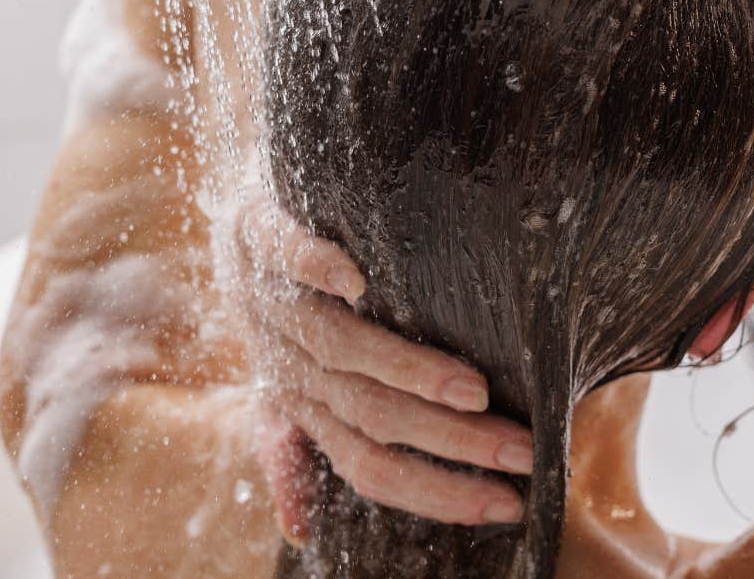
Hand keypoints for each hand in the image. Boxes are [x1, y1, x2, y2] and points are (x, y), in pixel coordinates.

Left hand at [231, 193, 533, 540]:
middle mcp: (284, 356)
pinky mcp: (257, 232)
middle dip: (448, 441)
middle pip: (367, 412)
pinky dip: (316, 268)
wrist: (232, 218)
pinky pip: (285, 254)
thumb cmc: (278, 305)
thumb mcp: (281, 382)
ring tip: (471, 391)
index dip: (435, 491)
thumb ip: (291, 449)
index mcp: (298, 399)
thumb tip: (297, 534)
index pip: (367, 463)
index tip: (508, 502)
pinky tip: (357, 282)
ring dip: (403, 370)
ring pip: (336, 344)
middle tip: (521, 451)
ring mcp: (269, 294)